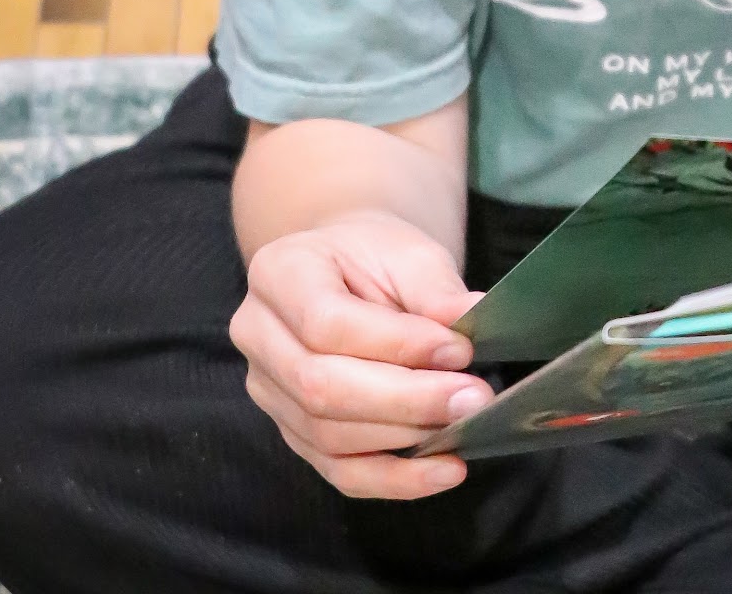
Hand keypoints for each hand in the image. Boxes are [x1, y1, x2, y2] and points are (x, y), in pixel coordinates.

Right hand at [229, 209, 490, 499]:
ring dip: (405, 436)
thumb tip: (472, 320)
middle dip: (405, 399)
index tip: (459, 349)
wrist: (351, 272)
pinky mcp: (293, 434)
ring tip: (466, 421)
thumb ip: (434, 289)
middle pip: (320, 387)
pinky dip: (396, 478)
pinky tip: (446, 469)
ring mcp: (269, 393)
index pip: (327, 323)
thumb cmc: (377, 256)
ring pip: (329, 436)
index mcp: (279, 274)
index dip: (396, 344)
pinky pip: (339, 472)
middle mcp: (258, 337)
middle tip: (472, 397)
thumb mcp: (408, 252)